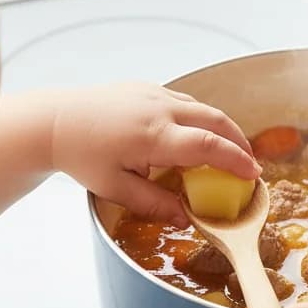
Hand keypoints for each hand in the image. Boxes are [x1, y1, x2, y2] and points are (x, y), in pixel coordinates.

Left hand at [49, 83, 258, 226]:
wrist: (54, 121)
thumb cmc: (82, 157)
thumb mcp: (116, 189)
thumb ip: (155, 204)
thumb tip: (187, 219)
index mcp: (154, 136)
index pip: (209, 146)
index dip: (236, 159)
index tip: (252, 174)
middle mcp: (160, 109)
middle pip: (217, 121)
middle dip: (240, 142)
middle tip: (249, 164)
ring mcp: (155, 94)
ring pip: (204, 109)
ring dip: (223, 128)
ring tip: (228, 151)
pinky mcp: (149, 88)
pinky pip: (186, 102)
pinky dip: (201, 119)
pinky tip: (197, 135)